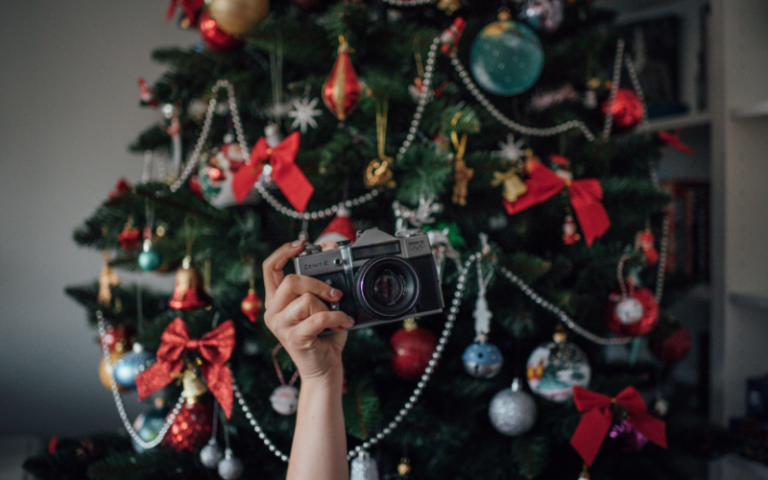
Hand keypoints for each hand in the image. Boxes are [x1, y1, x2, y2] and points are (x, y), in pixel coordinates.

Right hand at [262, 241, 354, 380]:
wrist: (324, 369)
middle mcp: (273, 312)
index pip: (270, 268)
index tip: (301, 244)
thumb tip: (330, 250)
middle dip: (318, 283)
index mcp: (276, 301)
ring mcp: (280, 326)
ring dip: (329, 306)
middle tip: (335, 294)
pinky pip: (318, 318)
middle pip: (291, 281)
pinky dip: (336, 317)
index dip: (283, 252)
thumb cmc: (324, 336)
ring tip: (338, 316)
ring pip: (306, 300)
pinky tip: (343, 322)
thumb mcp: (321, 305)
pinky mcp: (294, 338)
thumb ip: (321, 284)